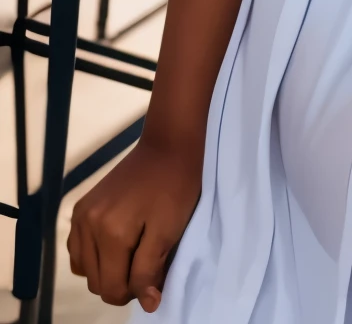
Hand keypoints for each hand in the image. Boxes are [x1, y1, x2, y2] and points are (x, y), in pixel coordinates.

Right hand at [67, 138, 200, 311]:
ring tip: (132, 255)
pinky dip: (92, 256)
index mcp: (110, 234)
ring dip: (105, 271)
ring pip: (83, 268)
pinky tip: (114, 246)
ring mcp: (80, 215)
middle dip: (120, 283)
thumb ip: (150, 270)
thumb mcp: (169, 231)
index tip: (153, 280)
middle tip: (147, 267)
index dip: (134, 292)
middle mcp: (87, 226)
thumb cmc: (176, 187)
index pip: (111, 288)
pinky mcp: (81, 206)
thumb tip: (146, 305)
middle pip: (95, 281)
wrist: (168, 145)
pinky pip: (77, 248)